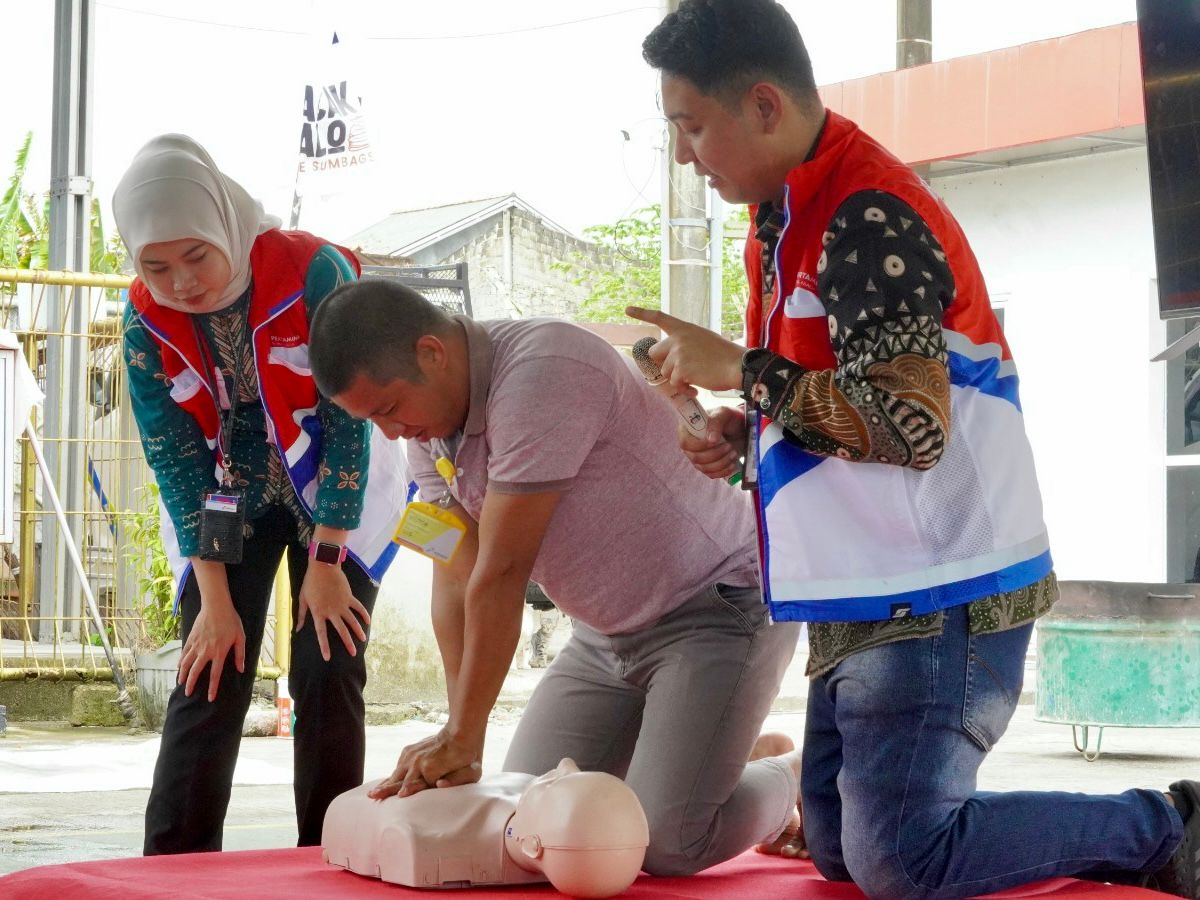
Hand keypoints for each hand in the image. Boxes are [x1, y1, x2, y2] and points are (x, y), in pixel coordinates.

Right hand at [179, 592, 244, 701]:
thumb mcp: (240, 637)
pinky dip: (181, 661)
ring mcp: (196, 645)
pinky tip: (179, 667)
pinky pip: (184, 652)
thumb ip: (240, 654)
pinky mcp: (191, 638)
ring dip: (183, 675)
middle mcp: (206, 651)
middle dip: (191, 684)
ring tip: (180, 683)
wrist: (216, 606)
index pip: (215, 675)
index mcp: (219, 653)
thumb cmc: (231, 621)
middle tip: (188, 694)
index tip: (210, 698)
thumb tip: (241, 669)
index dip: (212, 688)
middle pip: (196, 672)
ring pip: (186, 663)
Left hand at [296, 561, 369, 661]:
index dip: (324, 647)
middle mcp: (332, 611)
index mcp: (319, 613)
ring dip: (358, 631)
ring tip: (363, 640)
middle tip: (353, 654)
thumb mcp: (303, 599)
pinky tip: (368, 622)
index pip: (321, 634)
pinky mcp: (349, 597)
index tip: (328, 658)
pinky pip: (358, 607)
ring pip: (352, 621)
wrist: (323, 566)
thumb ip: (302, 615)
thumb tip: (298, 629)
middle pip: (342, 631)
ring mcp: (342, 604)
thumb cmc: (310, 582)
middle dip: (348, 643)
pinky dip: (364, 614)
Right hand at [368, 729, 483, 798]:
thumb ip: (457, 780)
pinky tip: (385, 783)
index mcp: (431, 767)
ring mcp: (412, 754)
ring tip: (372, 793)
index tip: (399, 796)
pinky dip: (393, 774)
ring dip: (385, 782)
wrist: (462, 732)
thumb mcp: (472, 772)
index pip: (417, 785)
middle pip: (400, 779)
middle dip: (387, 788)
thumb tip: (439, 785)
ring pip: (396, 772)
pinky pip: (399, 765)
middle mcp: (418, 760)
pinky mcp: (410, 750)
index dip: (408, 791)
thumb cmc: (469, 757)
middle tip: (373, 796)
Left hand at [626, 306, 742, 391]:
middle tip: (678, 371)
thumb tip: (669, 359)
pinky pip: (675, 384)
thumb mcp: (702, 340)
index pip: (660, 318)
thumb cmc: (723, 355)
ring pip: (666, 372)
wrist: (737, 365)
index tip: (627, 309)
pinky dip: (684, 389)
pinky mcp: (681, 370)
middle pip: (654, 353)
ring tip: (695, 379)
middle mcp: (678, 339)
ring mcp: (678, 354)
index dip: (642, 313)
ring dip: (678, 379)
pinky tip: (696, 388)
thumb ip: (684, 344)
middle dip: (662, 364)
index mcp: (684, 329)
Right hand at [682, 405, 746, 479]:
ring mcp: (697, 457)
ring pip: (704, 468)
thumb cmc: (730, 418)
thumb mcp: (724, 413)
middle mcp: (690, 445)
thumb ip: (716, 422)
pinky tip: (732, 464)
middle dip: (715, 455)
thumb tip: (711, 439)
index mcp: (688, 429)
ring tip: (734, 452)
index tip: (715, 441)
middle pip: (695, 458)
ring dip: (721, 463)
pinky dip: (723, 471)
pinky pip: (711, 474)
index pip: (685, 443)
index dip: (699, 445)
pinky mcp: (707, 466)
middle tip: (730, 446)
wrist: (741, 429)